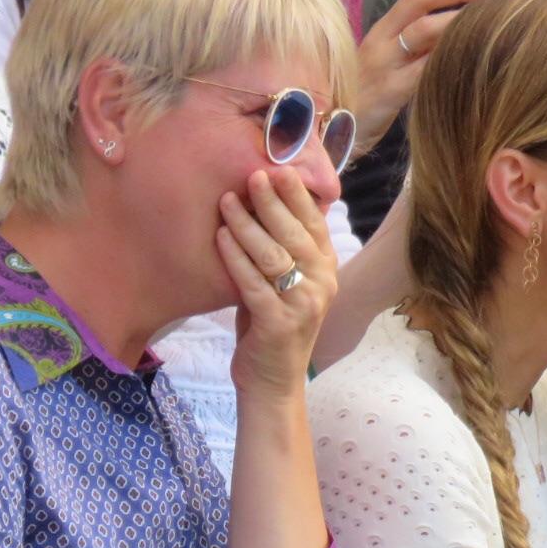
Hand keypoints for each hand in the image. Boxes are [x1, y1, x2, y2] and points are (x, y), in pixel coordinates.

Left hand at [222, 168, 336, 396]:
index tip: (277, 167)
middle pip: (296, 234)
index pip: (315, 224)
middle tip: (251, 175)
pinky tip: (220, 237)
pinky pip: (253, 283)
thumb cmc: (272, 323)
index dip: (297, 195)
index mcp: (326, 270)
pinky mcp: (279, 324)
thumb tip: (260, 197)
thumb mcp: (284, 281)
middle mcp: (322, 285)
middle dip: (273, 202)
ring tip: (226, 201)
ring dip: (248, 225)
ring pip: (274, 256)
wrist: (272, 380)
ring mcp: (303, 306)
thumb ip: (281, 247)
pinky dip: (235, 258)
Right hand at [352, 0, 496, 150]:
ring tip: (487, 16)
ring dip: (457, 19)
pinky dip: (447, 58)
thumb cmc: (365, 101)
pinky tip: (470, 55)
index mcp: (383, 30)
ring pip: (422, 29)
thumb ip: (417, 50)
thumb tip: (457, 34)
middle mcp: (382, 39)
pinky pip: (423, 69)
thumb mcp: (389, 67)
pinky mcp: (389, 91)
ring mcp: (385, 64)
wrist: (330, 130)